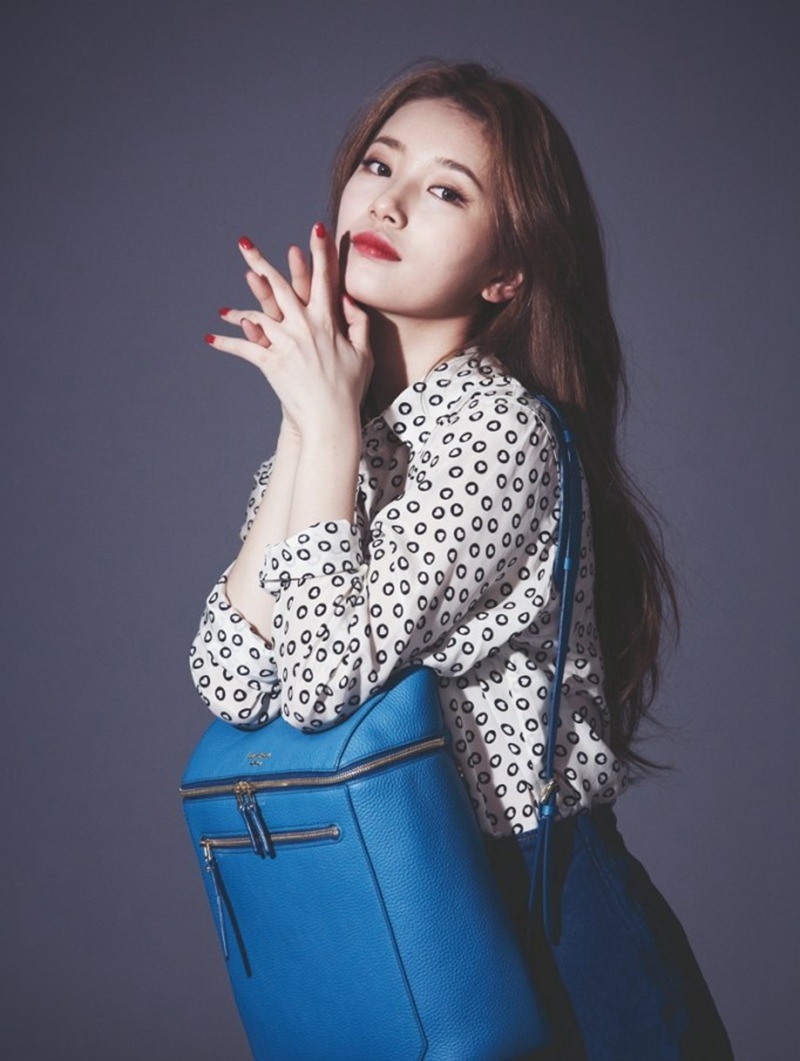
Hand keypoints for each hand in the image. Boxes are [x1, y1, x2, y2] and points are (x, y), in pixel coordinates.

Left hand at [205, 225, 372, 438]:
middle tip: (244, 243)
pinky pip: (243, 349)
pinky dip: (226, 344)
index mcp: (327, 321)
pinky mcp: (270, 362)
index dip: (321, 252)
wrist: (330, 418)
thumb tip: (348, 300)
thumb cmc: (350, 388)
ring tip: (222, 310)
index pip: (323, 279)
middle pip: (277, 286)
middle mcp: (303, 326)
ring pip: (256, 316)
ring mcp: (284, 343)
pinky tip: (211, 338)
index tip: (316, 229)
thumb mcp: (364, 354)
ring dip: (237, 311)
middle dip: (259, 261)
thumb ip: (359, 323)